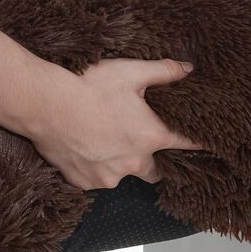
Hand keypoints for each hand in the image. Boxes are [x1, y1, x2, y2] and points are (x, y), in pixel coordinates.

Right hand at [27, 57, 201, 189]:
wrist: (43, 103)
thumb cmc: (89, 86)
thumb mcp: (132, 72)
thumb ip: (164, 72)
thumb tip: (188, 69)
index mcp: (151, 137)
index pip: (186, 144)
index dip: (197, 143)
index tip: (207, 145)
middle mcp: (133, 163)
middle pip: (155, 170)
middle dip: (154, 159)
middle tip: (143, 142)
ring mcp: (108, 176)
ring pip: (124, 174)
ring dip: (122, 163)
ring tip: (108, 141)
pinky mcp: (85, 182)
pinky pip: (98, 179)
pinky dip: (97, 167)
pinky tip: (87, 147)